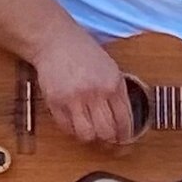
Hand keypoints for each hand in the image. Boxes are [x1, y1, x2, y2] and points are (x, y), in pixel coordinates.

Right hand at [28, 28, 133, 145]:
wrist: (56, 41)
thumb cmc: (83, 53)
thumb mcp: (110, 68)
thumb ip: (117, 92)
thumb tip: (123, 120)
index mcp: (113, 84)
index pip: (124, 119)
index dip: (124, 134)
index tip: (122, 139)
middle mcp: (95, 92)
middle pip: (106, 131)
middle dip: (108, 139)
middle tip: (107, 141)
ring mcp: (74, 98)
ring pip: (86, 134)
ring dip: (89, 137)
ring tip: (90, 131)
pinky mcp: (56, 102)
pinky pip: (66, 127)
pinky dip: (72, 130)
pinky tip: (75, 123)